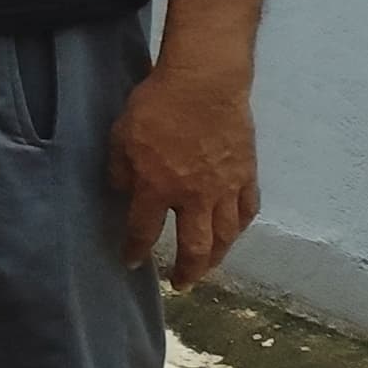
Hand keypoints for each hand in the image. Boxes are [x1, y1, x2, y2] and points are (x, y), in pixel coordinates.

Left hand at [111, 63, 259, 287]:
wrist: (205, 83)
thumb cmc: (156, 105)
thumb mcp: (121, 136)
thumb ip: (120, 170)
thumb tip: (122, 192)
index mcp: (157, 188)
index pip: (143, 231)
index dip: (135, 250)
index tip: (131, 261)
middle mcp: (194, 196)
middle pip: (195, 247)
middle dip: (187, 272)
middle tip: (181, 284)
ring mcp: (225, 188)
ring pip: (226, 236)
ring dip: (216, 257)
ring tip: (207, 268)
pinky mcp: (247, 175)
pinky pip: (247, 211)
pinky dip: (240, 227)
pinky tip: (234, 233)